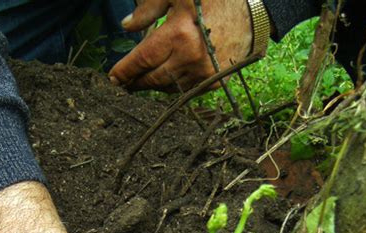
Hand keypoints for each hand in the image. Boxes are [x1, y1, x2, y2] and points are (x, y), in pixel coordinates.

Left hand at [109, 0, 251, 91]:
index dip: (125, 71)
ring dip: (153, 85)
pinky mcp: (214, 82)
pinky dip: (173, 86)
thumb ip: (149, 9)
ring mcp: (203, 74)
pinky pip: (186, 90)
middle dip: (136, 82)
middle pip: (153, 79)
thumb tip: (126, 27)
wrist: (252, 12)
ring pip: (169, 87)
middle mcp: (190, 59)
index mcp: (178, 35)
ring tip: (141, 82)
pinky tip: (164, 81)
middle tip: (123, 84)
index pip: (143, 60)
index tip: (113, 78)